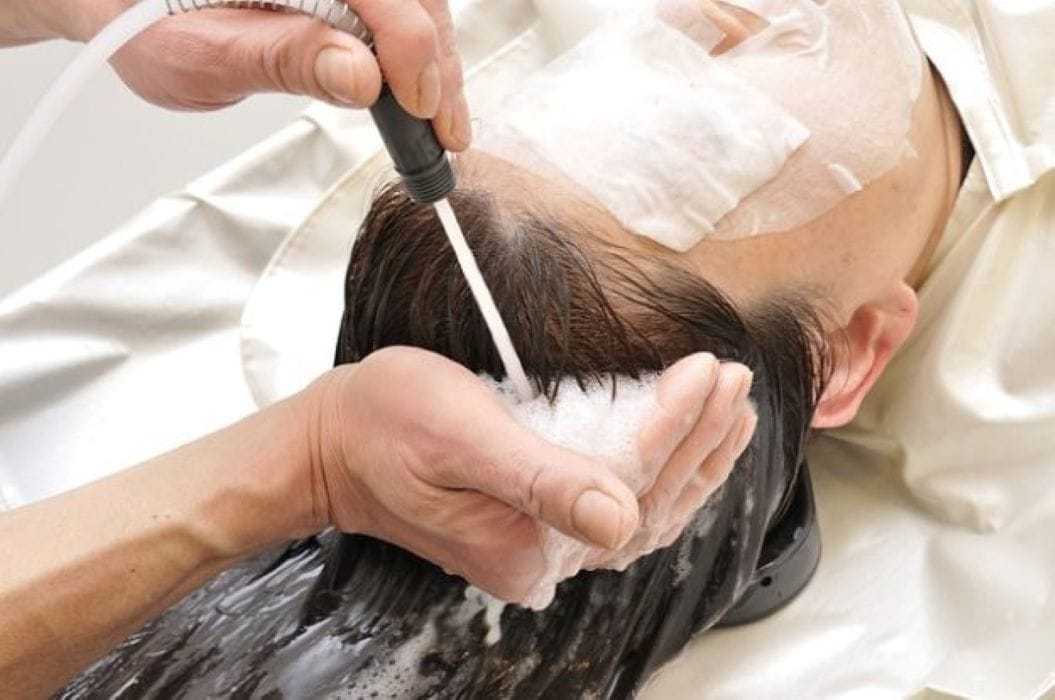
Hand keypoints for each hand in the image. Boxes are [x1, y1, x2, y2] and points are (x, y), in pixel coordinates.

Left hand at [70, 0, 470, 149]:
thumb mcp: (206, 53)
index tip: (420, 109)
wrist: (122, 2)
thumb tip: (364, 77)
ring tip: (443, 118)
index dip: (412, 49)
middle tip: (446, 130)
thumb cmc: (146, 21)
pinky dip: (417, 50)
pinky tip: (423, 90)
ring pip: (414, 2)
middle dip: (438, 62)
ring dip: (438, 59)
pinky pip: (397, 8)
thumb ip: (288, 59)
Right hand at [303, 346, 755, 603]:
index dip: (676, 424)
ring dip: (695, 460)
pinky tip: (687, 448)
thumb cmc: (384, 425)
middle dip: (700, 440)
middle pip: (647, 501)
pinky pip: (619, 506)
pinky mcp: (536, 525)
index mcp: (525, 544)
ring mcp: (541, 547)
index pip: (628, 481)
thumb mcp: (460, 436)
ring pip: (644, 510)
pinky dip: (662, 473)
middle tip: (736, 381)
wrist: (334, 446)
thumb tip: (618, 523)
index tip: (708, 370)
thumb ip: (539, 480)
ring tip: (733, 411)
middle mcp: (541, 559)